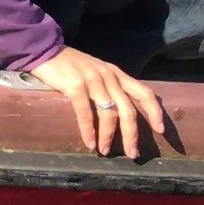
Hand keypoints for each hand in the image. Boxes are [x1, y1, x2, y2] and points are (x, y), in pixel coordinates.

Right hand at [26, 46, 165, 158]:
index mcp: (116, 74)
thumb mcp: (95, 72)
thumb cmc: (67, 65)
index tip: (160, 131)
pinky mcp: (75, 85)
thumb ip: (108, 86)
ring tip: (105, 151)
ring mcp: (92, 80)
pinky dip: (89, 130)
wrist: (42, 49)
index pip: (144, 92)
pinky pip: (86, 113)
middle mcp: (108, 76)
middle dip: (132, 135)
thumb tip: (118, 113)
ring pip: (109, 113)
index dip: (155, 112)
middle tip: (133, 154)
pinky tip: (89, 142)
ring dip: (109, 136)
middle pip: (128, 109)